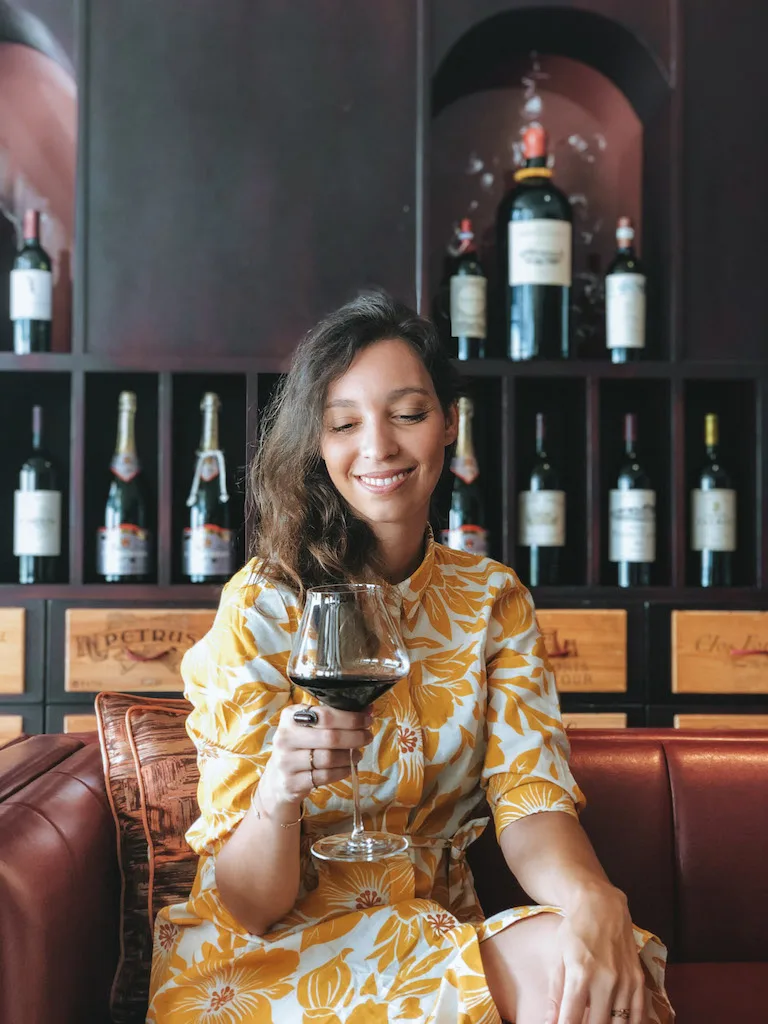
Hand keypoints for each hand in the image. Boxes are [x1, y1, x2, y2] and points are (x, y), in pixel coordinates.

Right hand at [258, 703, 373, 812]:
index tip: (367, 720)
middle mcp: (285, 737)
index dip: (351, 718)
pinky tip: (348, 767)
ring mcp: (286, 761)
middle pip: (330, 737)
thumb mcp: (310, 727)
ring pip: (329, 758)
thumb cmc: (300, 745)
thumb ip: (335, 717)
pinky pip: (325, 776)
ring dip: (350, 756)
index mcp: (290, 716)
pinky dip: (342, 771)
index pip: (326, 715)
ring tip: (358, 753)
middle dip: (355, 737)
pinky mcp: (291, 782)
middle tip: (368, 737)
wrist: (278, 778)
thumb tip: (367, 709)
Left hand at [545, 885, 645, 1023]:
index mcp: (581, 973)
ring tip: (596, 1021)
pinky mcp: (639, 979)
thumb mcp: (559, 957)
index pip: (571, 1018)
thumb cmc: (574, 930)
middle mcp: (606, 979)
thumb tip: (550, 1022)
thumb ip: (556, 993)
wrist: (601, 904)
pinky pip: (639, 1014)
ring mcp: (626, 980)